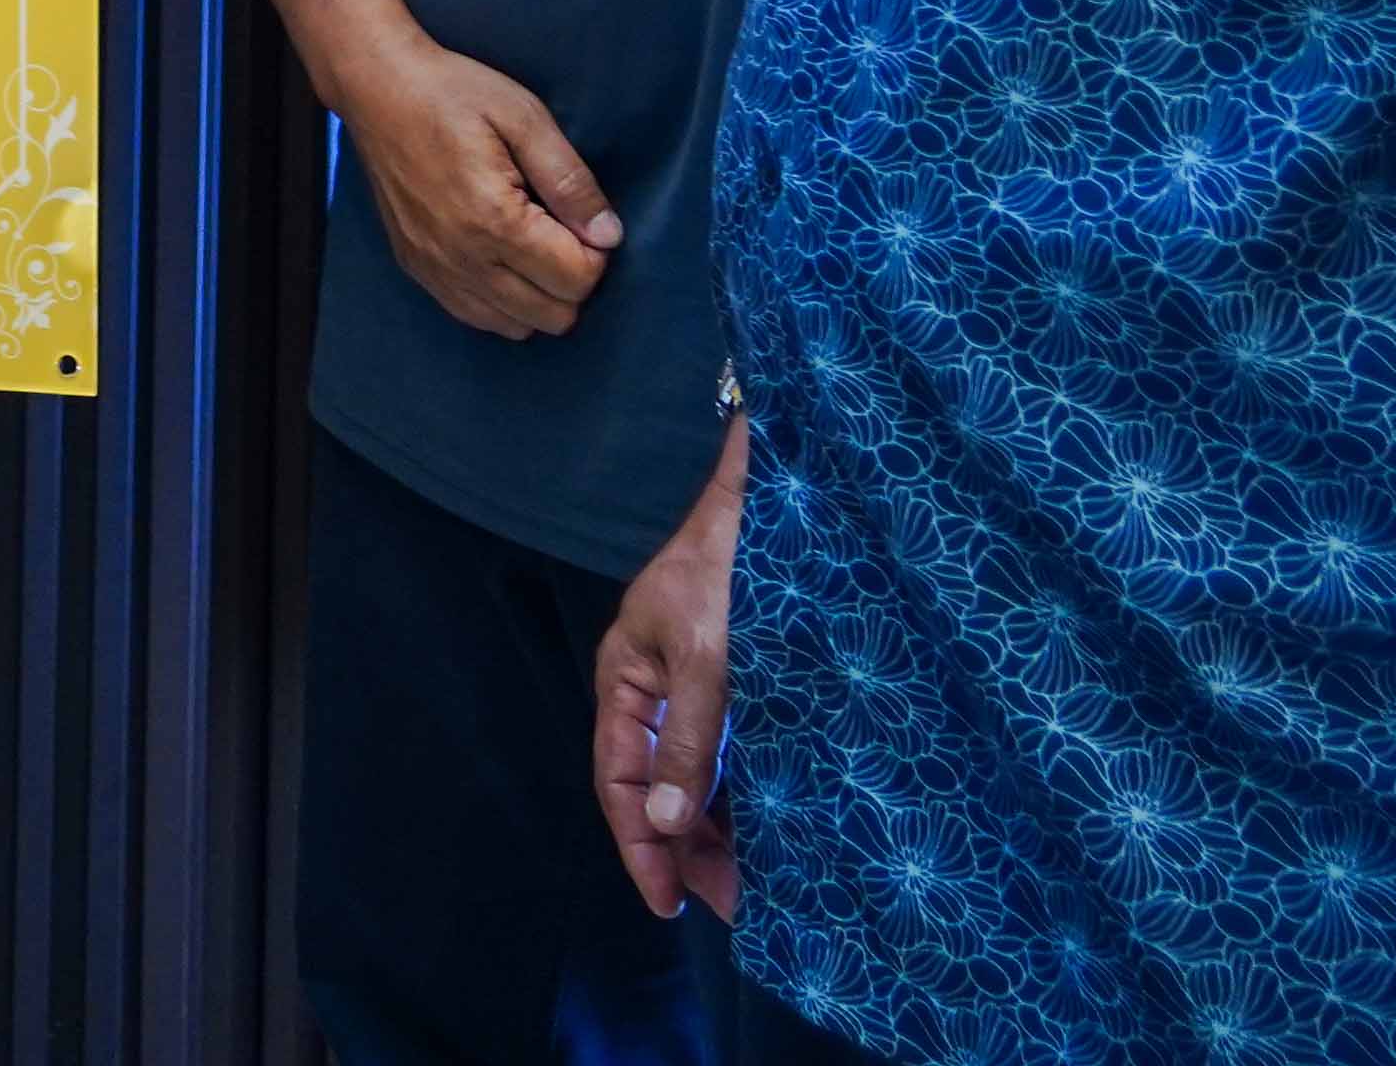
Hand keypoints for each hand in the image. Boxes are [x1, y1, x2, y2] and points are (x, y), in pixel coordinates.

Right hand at [344, 36, 619, 337]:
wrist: (375, 87)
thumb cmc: (453, 92)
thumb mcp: (524, 117)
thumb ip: (570, 180)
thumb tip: (609, 236)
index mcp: (495, 220)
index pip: (577, 278)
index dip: (596, 251)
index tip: (580, 215)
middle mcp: (463, 259)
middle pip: (554, 316)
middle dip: (573, 278)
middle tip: (560, 230)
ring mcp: (436, 270)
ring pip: (517, 327)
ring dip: (539, 296)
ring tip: (531, 245)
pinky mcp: (416, 269)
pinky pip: (476, 318)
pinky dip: (503, 303)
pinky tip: (500, 258)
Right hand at [594, 431, 744, 919]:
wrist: (770, 494)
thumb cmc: (726, 567)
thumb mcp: (707, 655)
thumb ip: (689, 740)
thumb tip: (668, 825)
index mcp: (627, 680)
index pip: (621, 781)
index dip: (642, 846)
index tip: (670, 903)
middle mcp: (658, 691)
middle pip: (660, 786)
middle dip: (689, 848)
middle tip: (733, 902)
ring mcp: (699, 686)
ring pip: (699, 774)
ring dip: (722, 827)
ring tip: (758, 879)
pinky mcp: (740, 682)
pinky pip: (733, 753)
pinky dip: (748, 792)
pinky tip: (774, 824)